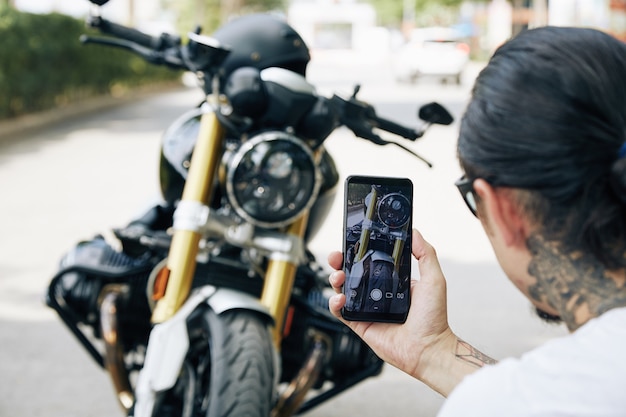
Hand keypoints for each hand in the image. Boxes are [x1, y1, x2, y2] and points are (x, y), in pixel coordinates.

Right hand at [328, 229, 458, 394]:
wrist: (428, 348)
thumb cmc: (434, 318)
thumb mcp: (434, 279)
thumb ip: (426, 254)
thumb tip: (415, 232)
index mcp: (392, 281)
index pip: (370, 261)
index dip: (358, 252)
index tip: (352, 242)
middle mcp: (377, 293)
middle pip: (352, 273)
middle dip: (340, 262)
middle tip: (337, 256)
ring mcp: (367, 309)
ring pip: (343, 289)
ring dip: (335, 279)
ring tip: (338, 276)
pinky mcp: (359, 324)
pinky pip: (341, 312)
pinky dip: (334, 303)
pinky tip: (340, 298)